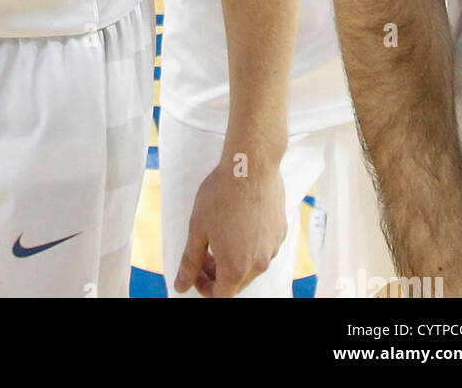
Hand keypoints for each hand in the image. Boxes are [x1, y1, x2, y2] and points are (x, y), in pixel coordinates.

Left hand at [174, 156, 286, 297]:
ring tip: (219, 235)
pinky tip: (238, 223)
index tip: (196, 271)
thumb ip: (190, 262)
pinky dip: (249, 245)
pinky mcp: (281, 232)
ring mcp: (273, 248)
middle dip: (217, 274)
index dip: (204, 287)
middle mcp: (259, 264)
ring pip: (251, 266)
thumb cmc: (221, 195)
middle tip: (203, 254)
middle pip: (237, 283)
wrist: (250, 166)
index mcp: (236, 268)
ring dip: (234, 259)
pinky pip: (263, 248)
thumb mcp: (197, 228)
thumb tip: (181, 285)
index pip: (221, 295)